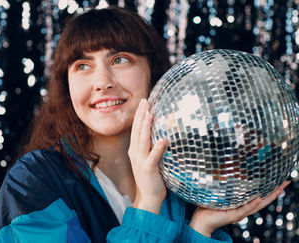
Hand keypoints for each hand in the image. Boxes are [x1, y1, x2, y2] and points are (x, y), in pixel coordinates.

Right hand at [129, 98, 166, 213]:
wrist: (148, 197)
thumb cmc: (151, 177)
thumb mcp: (148, 159)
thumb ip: (151, 147)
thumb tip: (160, 133)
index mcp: (135, 150)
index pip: (136, 128)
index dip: (139, 115)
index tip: (143, 102)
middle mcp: (135, 153)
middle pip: (138, 130)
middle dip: (141, 115)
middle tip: (145, 101)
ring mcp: (140, 161)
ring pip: (143, 140)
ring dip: (146, 126)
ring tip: (150, 113)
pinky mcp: (148, 169)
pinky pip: (153, 157)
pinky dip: (157, 148)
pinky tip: (163, 140)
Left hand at [189, 180, 290, 237]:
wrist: (200, 222)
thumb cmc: (208, 208)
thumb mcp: (218, 195)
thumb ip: (223, 185)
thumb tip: (222, 168)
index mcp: (242, 204)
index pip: (259, 196)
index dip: (269, 189)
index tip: (279, 180)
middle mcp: (243, 209)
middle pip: (263, 200)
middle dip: (275, 192)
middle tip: (286, 182)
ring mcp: (239, 213)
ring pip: (257, 205)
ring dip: (268, 197)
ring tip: (278, 189)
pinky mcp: (232, 216)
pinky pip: (244, 209)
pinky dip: (252, 204)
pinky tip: (258, 198)